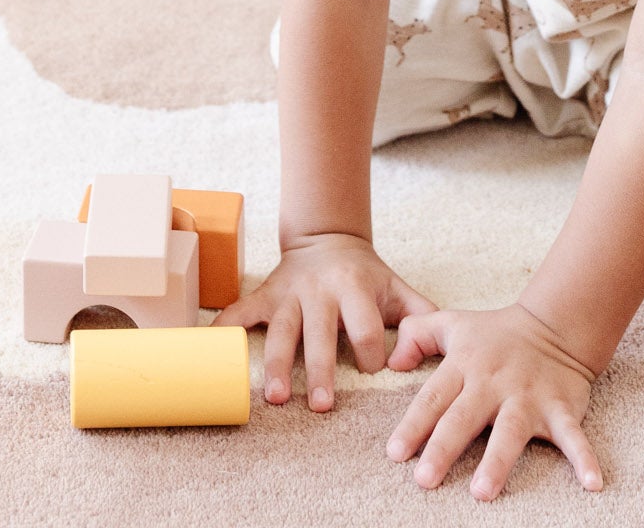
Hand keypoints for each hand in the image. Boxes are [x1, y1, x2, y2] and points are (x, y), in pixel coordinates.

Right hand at [211, 232, 434, 412]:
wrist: (328, 237)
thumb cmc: (368, 275)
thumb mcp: (397, 287)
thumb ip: (422, 317)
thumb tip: (433, 353)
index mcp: (356, 289)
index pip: (367, 329)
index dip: (374, 355)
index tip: (375, 374)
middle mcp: (321, 291)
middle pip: (320, 335)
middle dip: (320, 370)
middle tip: (320, 406)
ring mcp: (290, 294)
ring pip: (281, 330)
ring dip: (276, 364)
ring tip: (274, 397)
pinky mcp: (265, 294)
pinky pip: (240, 310)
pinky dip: (224, 327)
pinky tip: (210, 347)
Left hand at [386, 302, 602, 499]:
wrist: (554, 324)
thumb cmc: (495, 333)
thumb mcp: (453, 324)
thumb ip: (416, 334)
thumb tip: (390, 361)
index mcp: (465, 365)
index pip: (434, 397)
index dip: (414, 424)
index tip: (396, 454)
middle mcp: (493, 383)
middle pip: (464, 417)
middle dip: (444, 447)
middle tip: (425, 479)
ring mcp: (528, 396)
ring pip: (510, 430)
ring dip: (497, 461)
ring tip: (482, 492)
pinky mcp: (560, 407)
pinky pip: (573, 435)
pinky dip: (583, 458)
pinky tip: (591, 483)